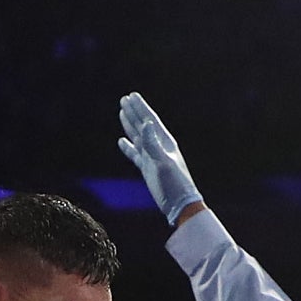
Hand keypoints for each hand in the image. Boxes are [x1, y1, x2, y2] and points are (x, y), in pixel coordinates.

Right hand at [117, 93, 203, 224]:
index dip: (140, 108)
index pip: (150, 120)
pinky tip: (121, 141)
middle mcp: (158, 146)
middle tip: (124, 99)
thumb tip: (146, 124)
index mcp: (164, 142)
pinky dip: (128, 147)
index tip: (131, 96)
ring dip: (130, 124)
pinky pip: (135, 154)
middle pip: (143, 125)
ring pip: (138, 136)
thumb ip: (153, 143)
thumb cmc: (175, 183)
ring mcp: (152, 157)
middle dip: (134, 112)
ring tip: (122, 112)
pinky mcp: (147, 168)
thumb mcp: (163, 162)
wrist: (179, 204)